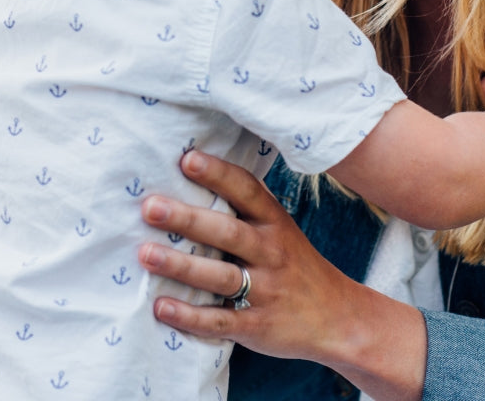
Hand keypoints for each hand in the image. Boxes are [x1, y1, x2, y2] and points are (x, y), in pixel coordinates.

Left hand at [138, 151, 426, 399]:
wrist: (339, 318)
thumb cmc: (295, 265)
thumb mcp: (281, 230)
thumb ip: (245, 211)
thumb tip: (193, 177)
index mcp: (275, 222)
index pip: (246, 191)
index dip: (218, 173)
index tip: (187, 159)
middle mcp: (271, 252)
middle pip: (227, 232)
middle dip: (187, 218)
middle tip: (150, 206)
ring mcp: (266, 290)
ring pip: (221, 276)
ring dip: (181, 266)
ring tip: (145, 254)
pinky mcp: (257, 326)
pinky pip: (220, 321)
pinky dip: (190, 316)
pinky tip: (161, 307)